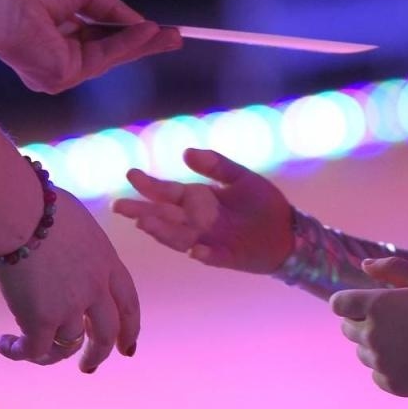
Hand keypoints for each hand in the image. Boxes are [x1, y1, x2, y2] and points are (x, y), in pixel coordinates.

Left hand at [0, 0, 180, 92]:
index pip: (99, 35)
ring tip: (169, 35)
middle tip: (177, 39)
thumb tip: (139, 22)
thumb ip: (110, 8)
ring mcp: (58, 70)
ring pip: (110, 57)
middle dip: (144, 45)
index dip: (129, 32)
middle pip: (110, 52)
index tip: (159, 29)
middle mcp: (57, 54)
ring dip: (141, 44)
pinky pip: (103, 59)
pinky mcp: (59, 77)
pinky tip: (146, 31)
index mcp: (57, 29)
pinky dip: (126, 44)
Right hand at [0, 189, 139, 372]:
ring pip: (69, 345)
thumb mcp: (73, 218)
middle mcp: (95, 287)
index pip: (128, 301)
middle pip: (107, 332)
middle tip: (90, 365)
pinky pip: (35, 350)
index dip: (130, 327)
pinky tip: (4, 343)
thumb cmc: (37, 201)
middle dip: (100, 352)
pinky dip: (19, 351)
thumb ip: (76, 239)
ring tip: (37, 355)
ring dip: (54, 356)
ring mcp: (70, 305)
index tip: (128, 346)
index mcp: (106, 260)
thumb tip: (59, 239)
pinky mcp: (42, 319)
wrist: (17, 210)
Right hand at [111, 148, 293, 272]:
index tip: (131, 174)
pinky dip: (204, 254)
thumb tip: (185, 151)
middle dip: (142, 211)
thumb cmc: (263, 202)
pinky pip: (212, 256)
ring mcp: (209, 240)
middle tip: (120, 206)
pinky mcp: (226, 257)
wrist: (288, 231)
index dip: (150, 185)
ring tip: (144, 223)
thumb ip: (216, 165)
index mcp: (199, 200)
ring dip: (163, 233)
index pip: (168, 193)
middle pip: (165, 217)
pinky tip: (196, 250)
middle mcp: (198, 222)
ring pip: (180, 237)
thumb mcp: (241, 177)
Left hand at [328, 257, 407, 397]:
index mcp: (376, 306)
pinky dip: (387, 368)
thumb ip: (391, 267)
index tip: (363, 306)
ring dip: (374, 346)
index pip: (338, 304)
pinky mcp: (391, 384)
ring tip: (406, 341)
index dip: (349, 303)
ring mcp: (381, 362)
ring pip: (362, 353)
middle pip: (346, 329)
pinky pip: (377, 374)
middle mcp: (372, 335)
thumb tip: (364, 265)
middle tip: (393, 323)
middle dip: (361, 323)